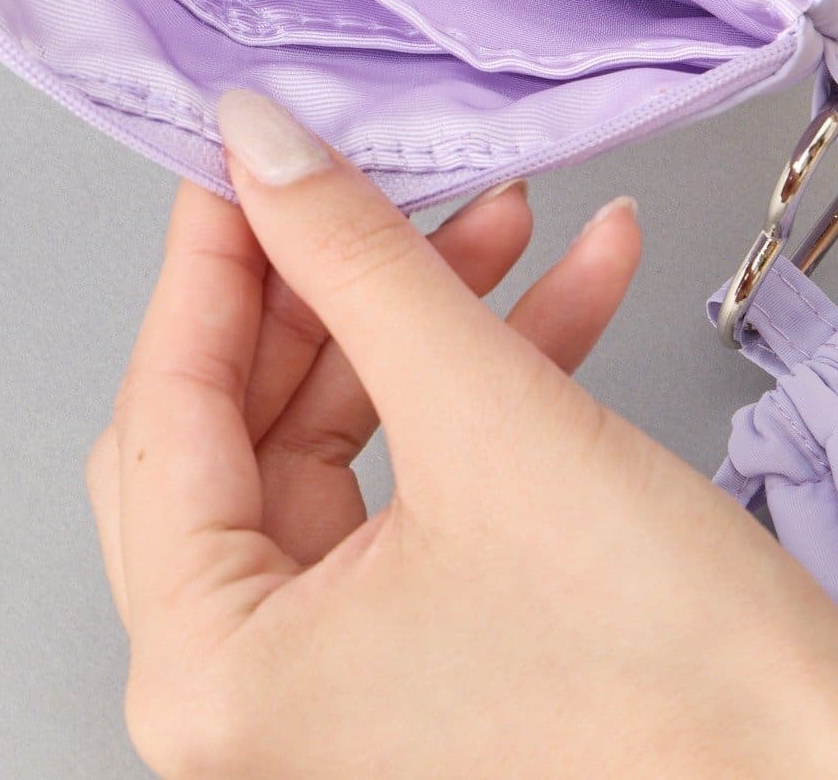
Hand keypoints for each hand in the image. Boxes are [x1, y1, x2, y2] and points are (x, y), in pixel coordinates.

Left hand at [87, 91, 837, 776]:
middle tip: (366, 175)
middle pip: (242, 419)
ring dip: (428, 316)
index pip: (162, 408)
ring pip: (337, 434)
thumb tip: (264, 148)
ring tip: (510, 215)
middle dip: (335, 282)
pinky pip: (412, 478)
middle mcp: (247, 695)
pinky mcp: (412, 646)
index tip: (248, 144)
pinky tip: (566, 287)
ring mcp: (330, 675)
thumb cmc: (675, 684)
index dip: (214, 254)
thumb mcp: (491, 418)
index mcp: (212, 676)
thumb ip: (359, 265)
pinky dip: (480, 382)